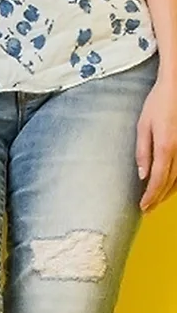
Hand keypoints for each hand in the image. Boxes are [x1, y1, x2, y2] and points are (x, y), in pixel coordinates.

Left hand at [136, 72, 176, 211]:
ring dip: (169, 191)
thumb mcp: (144, 126)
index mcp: (167, 146)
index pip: (158, 180)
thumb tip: (142, 175)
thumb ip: (143, 152)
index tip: (142, 207)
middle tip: (147, 209)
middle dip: (158, 198)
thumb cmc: (159, 103)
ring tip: (157, 201)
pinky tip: (171, 185)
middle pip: (171, 182)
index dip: (151, 196)